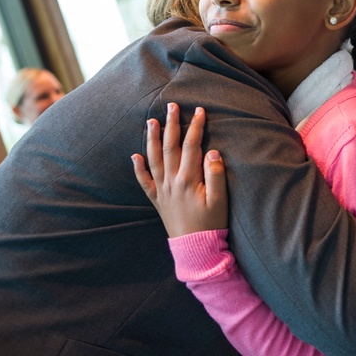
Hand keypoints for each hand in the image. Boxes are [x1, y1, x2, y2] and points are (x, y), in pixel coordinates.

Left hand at [132, 103, 228, 236]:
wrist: (195, 249)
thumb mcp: (220, 200)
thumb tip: (213, 151)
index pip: (191, 146)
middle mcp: (172, 182)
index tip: (199, 110)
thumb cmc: (211, 224)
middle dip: (172, 124)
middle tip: (172, 106)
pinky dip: (138, 168)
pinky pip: (144, 182)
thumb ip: (216, 175)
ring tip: (151, 121)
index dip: (196, 127)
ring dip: (153, 139)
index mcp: (188, 180)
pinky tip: (134, 156)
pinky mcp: (157, 200)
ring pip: (154, 159)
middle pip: (170, 147)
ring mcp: (162, 190)